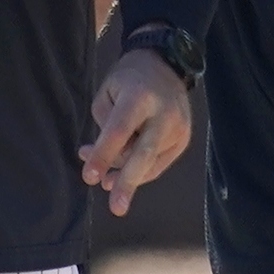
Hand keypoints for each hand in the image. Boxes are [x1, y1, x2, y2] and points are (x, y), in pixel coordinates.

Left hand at [79, 48, 192, 216]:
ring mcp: (179, 127)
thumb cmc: (127, 81)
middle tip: (116, 208)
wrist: (166, 66)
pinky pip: (158, 163)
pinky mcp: (184, 139)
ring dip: (126, 176)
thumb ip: (103, 127)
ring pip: (150, 163)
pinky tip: (121, 176)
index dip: (104, 155)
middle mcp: (164, 113)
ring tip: (105, 182)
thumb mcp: (107, 94)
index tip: (89, 177)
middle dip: (128, 182)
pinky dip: (140, 172)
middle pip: (144, 153)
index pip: (120, 131)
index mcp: (140, 96)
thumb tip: (100, 162)